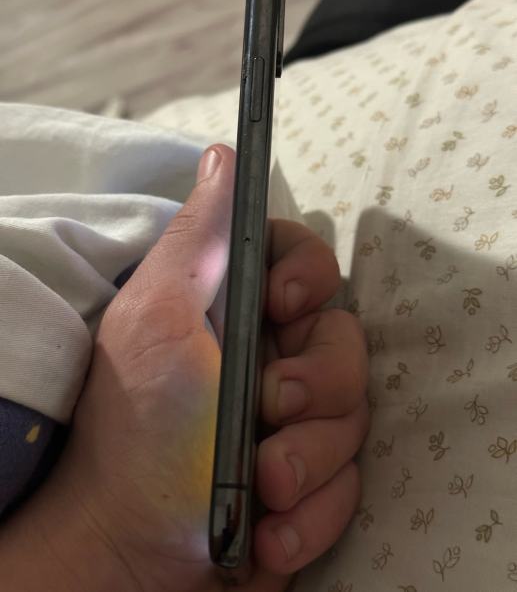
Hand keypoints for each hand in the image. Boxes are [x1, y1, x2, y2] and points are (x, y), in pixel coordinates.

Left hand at [0, 144, 368, 591]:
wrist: (130, 553)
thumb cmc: (137, 428)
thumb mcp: (156, 319)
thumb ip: (197, 239)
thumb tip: (222, 156)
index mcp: (238, 311)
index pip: (305, 262)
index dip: (309, 275)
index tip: (283, 304)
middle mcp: (274, 357)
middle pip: (345, 341)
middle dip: (317, 384)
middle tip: (270, 412)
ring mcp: (297, 421)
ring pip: (355, 416)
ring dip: (312, 458)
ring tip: (265, 485)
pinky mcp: (313, 480)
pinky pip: (350, 482)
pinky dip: (315, 511)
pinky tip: (272, 532)